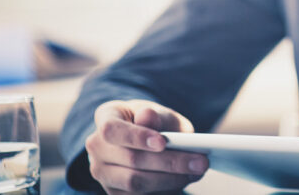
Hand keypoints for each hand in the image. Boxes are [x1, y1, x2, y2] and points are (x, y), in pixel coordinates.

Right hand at [85, 99, 207, 193]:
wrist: (146, 137)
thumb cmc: (154, 121)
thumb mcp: (159, 111)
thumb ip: (156, 115)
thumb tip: (147, 117)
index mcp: (105, 118)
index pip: (112, 130)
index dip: (137, 137)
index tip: (163, 142)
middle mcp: (97, 148)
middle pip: (130, 159)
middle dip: (169, 162)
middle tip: (200, 161)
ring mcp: (102, 173)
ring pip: (133, 183)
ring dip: (170, 179)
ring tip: (197, 171)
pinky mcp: (114, 192)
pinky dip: (165, 189)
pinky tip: (185, 180)